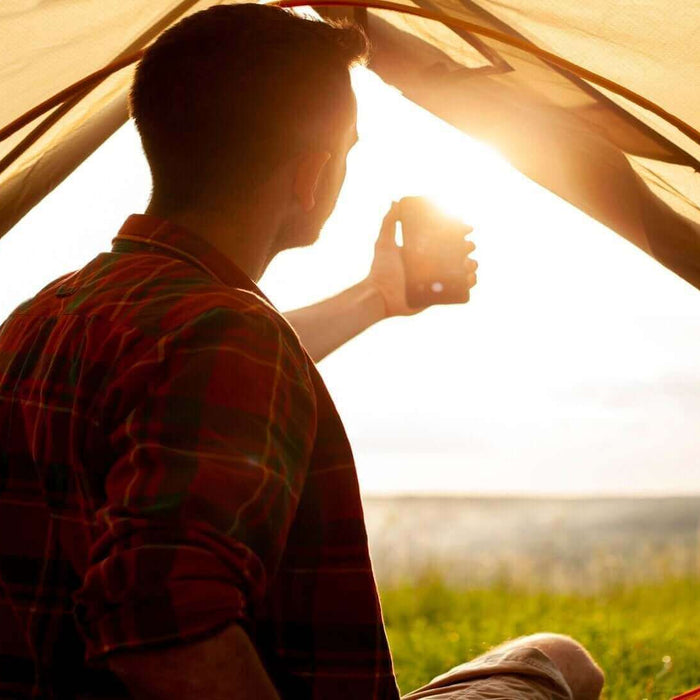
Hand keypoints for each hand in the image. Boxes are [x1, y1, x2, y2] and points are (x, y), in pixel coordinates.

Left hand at [365, 202, 477, 317]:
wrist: (380, 296)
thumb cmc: (381, 270)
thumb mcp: (384, 243)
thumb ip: (389, 222)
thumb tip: (395, 201)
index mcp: (423, 252)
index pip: (445, 239)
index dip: (459, 232)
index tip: (466, 228)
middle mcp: (432, 266)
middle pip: (457, 254)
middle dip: (467, 248)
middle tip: (466, 246)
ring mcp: (436, 281)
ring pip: (461, 271)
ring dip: (471, 265)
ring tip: (469, 264)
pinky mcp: (438, 296)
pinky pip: (459, 290)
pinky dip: (469, 283)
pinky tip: (471, 277)